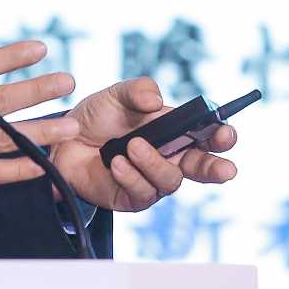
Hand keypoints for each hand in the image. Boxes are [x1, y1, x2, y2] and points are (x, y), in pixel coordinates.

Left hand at [48, 77, 237, 211]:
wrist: (62, 141)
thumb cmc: (96, 118)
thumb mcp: (116, 95)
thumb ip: (137, 90)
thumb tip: (156, 100)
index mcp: (175, 131)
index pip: (207, 135)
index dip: (221, 136)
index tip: (225, 134)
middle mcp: (169, 158)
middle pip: (204, 168)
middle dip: (217, 169)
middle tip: (225, 169)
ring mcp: (152, 180)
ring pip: (170, 181)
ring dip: (154, 163)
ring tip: (131, 146)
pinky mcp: (132, 198)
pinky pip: (142, 193)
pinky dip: (130, 176)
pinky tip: (115, 163)